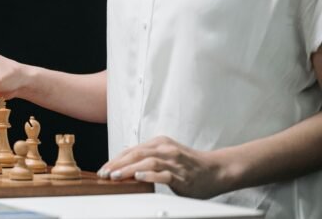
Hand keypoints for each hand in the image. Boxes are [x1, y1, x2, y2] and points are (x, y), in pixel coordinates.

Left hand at [98, 136, 226, 198]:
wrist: (217, 170)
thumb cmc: (190, 164)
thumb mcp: (167, 153)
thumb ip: (148, 155)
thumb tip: (126, 159)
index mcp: (160, 143)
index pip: (132, 150)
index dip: (115, 159)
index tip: (103, 168)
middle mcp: (166, 149)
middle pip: (136, 154)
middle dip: (117, 164)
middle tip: (104, 173)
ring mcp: (174, 162)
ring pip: (147, 163)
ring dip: (129, 169)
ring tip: (116, 176)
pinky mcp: (182, 175)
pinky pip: (164, 174)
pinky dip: (150, 175)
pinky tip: (139, 178)